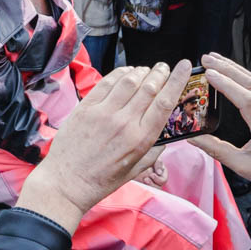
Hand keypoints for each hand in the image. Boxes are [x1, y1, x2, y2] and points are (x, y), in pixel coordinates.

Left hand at [15, 61, 190, 231]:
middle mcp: (124, 122)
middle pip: (149, 87)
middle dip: (160, 72)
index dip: (177, 80)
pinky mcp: (86, 107)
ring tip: (146, 70)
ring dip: (141, 71)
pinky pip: (107, 83)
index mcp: (140, 139)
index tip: (183, 66)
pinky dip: (119, 73)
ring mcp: (103, 113)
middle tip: (163, 67)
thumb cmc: (101, 179)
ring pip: (129, 81)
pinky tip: (125, 73)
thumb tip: (166, 136)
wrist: (67, 183)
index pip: (165, 102)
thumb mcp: (136, 170)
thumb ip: (153, 151)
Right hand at [189, 55, 250, 208]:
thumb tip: (193, 138)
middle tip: (206, 58)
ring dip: (235, 68)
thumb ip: (216, 150)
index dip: (227, 85)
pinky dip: (245, 77)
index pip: (247, 100)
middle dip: (227, 68)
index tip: (209, 74)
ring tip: (215, 59)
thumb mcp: (243, 167)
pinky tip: (233, 72)